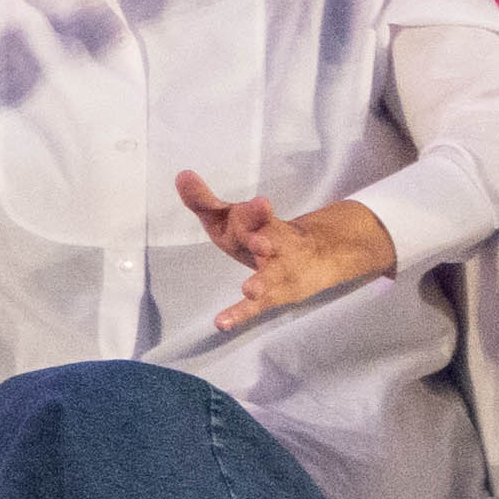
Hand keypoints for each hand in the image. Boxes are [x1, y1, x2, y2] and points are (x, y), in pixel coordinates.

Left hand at [185, 172, 393, 333]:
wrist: (316, 256)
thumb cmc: (259, 233)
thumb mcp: (231, 216)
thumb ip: (204, 200)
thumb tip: (181, 174)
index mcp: (260, 224)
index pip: (257, 216)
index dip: (257, 212)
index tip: (262, 203)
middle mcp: (273, 244)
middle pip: (269, 240)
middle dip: (263, 240)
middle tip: (261, 240)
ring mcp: (277, 271)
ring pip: (272, 275)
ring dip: (262, 281)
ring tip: (250, 288)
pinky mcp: (275, 294)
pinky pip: (258, 306)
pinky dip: (240, 314)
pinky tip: (221, 323)